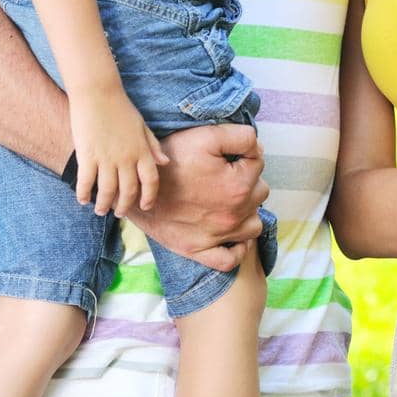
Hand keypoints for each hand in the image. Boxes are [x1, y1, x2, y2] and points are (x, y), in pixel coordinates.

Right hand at [69, 85, 168, 216]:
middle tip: (119, 213)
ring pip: (107, 191)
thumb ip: (152, 146)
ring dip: (104, 205)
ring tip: (100, 211)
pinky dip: (84, 194)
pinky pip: (86, 182)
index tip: (144, 206)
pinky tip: (82, 200)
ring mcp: (106, 158)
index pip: (151, 181)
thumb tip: (165, 163)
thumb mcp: (142, 125)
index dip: (149, 197)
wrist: (98, 92)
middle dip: (124, 206)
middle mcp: (126, 158)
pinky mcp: (87, 155)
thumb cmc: (120, 107)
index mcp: (142, 151)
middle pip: (129, 191)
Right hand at [134, 122, 267, 270]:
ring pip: (253, 225)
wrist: (136, 187)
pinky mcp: (199, 250)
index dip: (245, 154)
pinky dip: (237, 249)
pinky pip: (230, 260)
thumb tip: (259, 148)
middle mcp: (234, 214)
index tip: (227, 153)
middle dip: (248, 180)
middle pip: (260, 192)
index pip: (259, 163)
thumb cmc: (171, 160)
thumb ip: (241, 137)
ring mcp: (218, 236)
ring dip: (248, 211)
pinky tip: (233, 235)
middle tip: (225, 173)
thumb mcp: (206, 136)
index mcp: (238, 186)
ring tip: (230, 199)